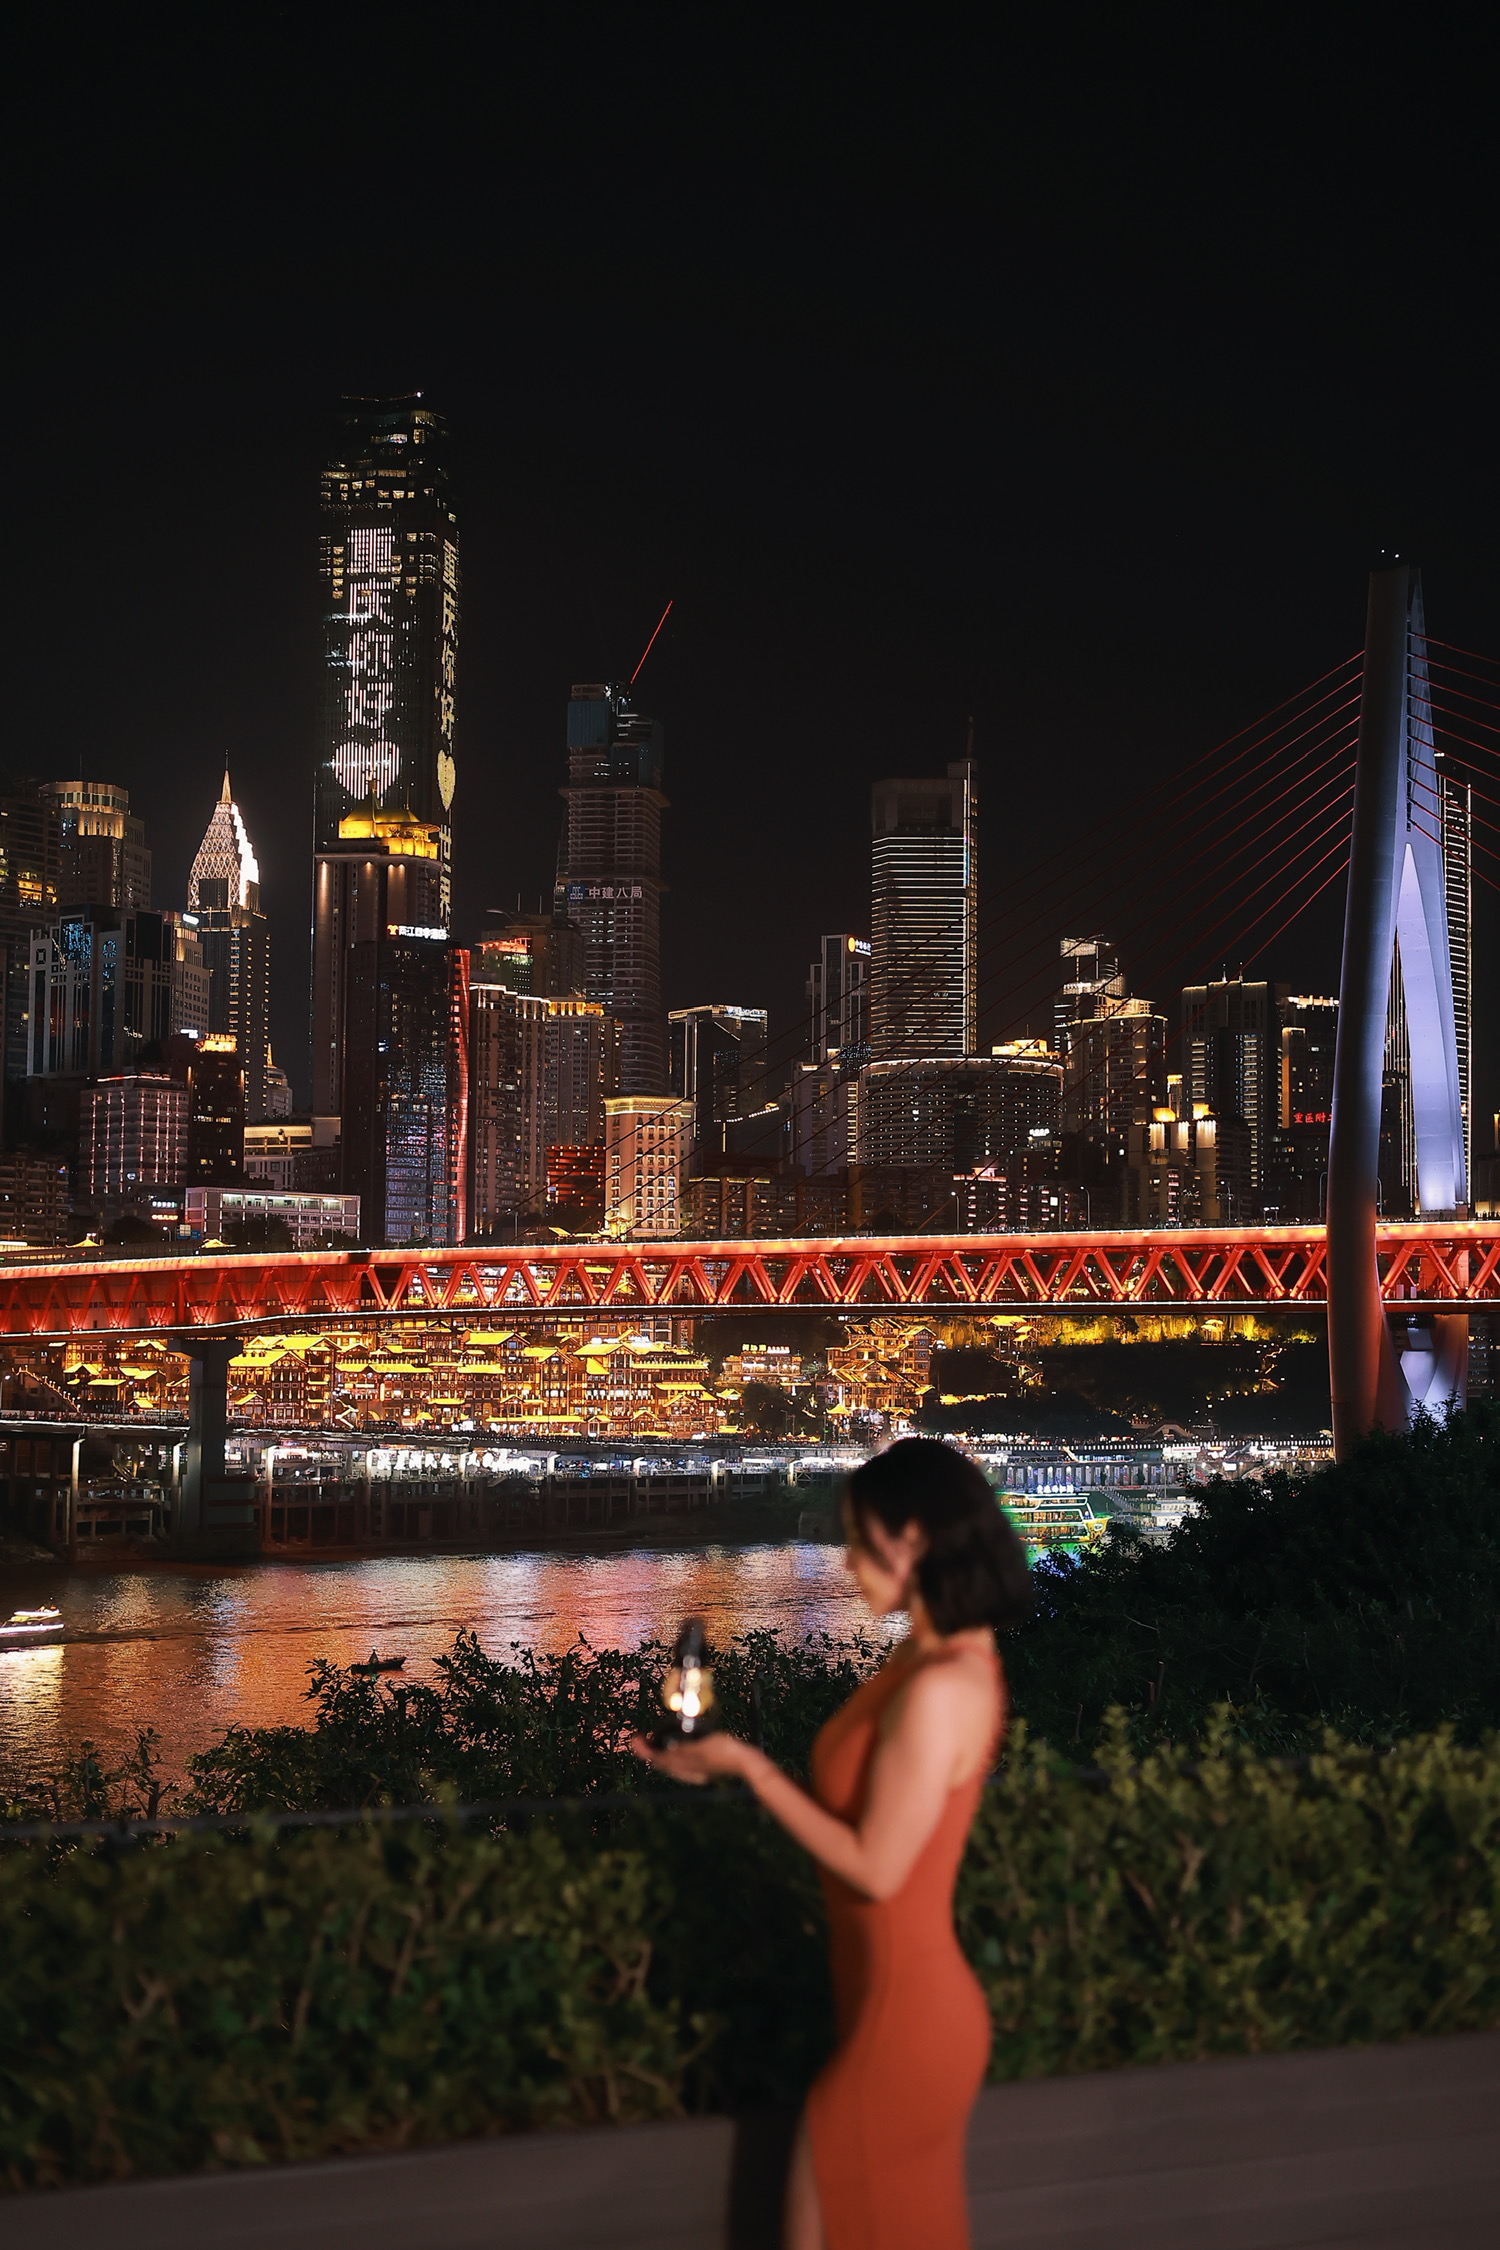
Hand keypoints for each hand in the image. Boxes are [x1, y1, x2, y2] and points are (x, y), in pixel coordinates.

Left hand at [629, 1730, 751, 1785]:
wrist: (744, 1762)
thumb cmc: (725, 1753)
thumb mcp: (702, 1748)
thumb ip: (683, 1750)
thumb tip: (664, 1751)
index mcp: (685, 1766)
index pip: (657, 1759)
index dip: (644, 1750)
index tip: (635, 1739)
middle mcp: (686, 1771)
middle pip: (661, 1762)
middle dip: (648, 1751)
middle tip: (638, 1739)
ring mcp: (694, 1770)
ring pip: (669, 1763)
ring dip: (658, 1753)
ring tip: (651, 1743)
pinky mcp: (702, 1766)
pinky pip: (679, 1762)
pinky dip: (671, 1754)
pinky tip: (674, 1748)